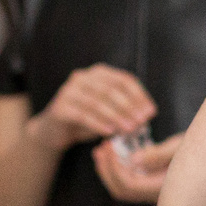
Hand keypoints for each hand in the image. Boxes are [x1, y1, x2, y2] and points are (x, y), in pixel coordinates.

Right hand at [29, 65, 155, 149]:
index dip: (139, 95)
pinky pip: (82, 115)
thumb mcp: (109, 111)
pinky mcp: (59, 107)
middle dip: (129, 106)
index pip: (123, 80)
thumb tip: (148, 114)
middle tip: (141, 122)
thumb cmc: (88, 119)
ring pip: (97, 102)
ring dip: (116, 116)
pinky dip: (98, 123)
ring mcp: (68, 91)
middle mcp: (82, 77)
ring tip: (129, 129)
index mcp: (98, 73)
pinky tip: (110, 132)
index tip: (151, 112)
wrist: (55, 131)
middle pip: (111, 89)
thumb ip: (126, 109)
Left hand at [95, 132, 182, 204]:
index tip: (110, 146)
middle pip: (121, 191)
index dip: (114, 167)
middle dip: (106, 170)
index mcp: (165, 189)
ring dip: (110, 169)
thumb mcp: (183, 147)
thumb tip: (133, 161)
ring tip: (104, 148)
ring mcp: (156, 192)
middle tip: (101, 148)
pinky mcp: (156, 184)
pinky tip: (119, 150)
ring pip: (124, 188)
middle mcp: (159, 196)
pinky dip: (121, 167)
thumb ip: (158, 155)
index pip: (128, 186)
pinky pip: (132, 181)